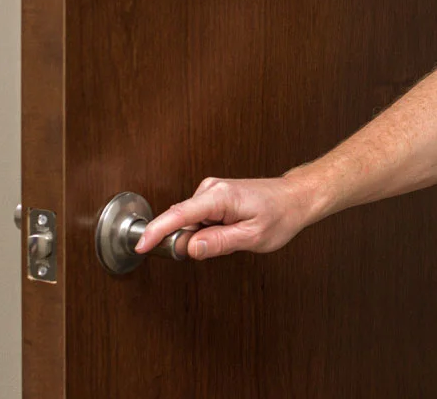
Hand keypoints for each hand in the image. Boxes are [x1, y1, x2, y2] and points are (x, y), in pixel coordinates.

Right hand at [134, 175, 321, 260]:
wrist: (295, 198)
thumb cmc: (280, 215)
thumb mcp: (252, 236)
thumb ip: (219, 243)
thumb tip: (189, 247)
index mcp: (220, 196)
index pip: (179, 215)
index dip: (156, 231)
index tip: (141, 245)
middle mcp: (211, 189)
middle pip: (182, 222)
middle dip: (191, 241)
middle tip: (224, 245)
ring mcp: (211, 191)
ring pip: (191, 223)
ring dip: (205, 236)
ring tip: (236, 235)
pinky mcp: (212, 196)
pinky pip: (199, 220)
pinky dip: (209, 231)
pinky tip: (231, 230)